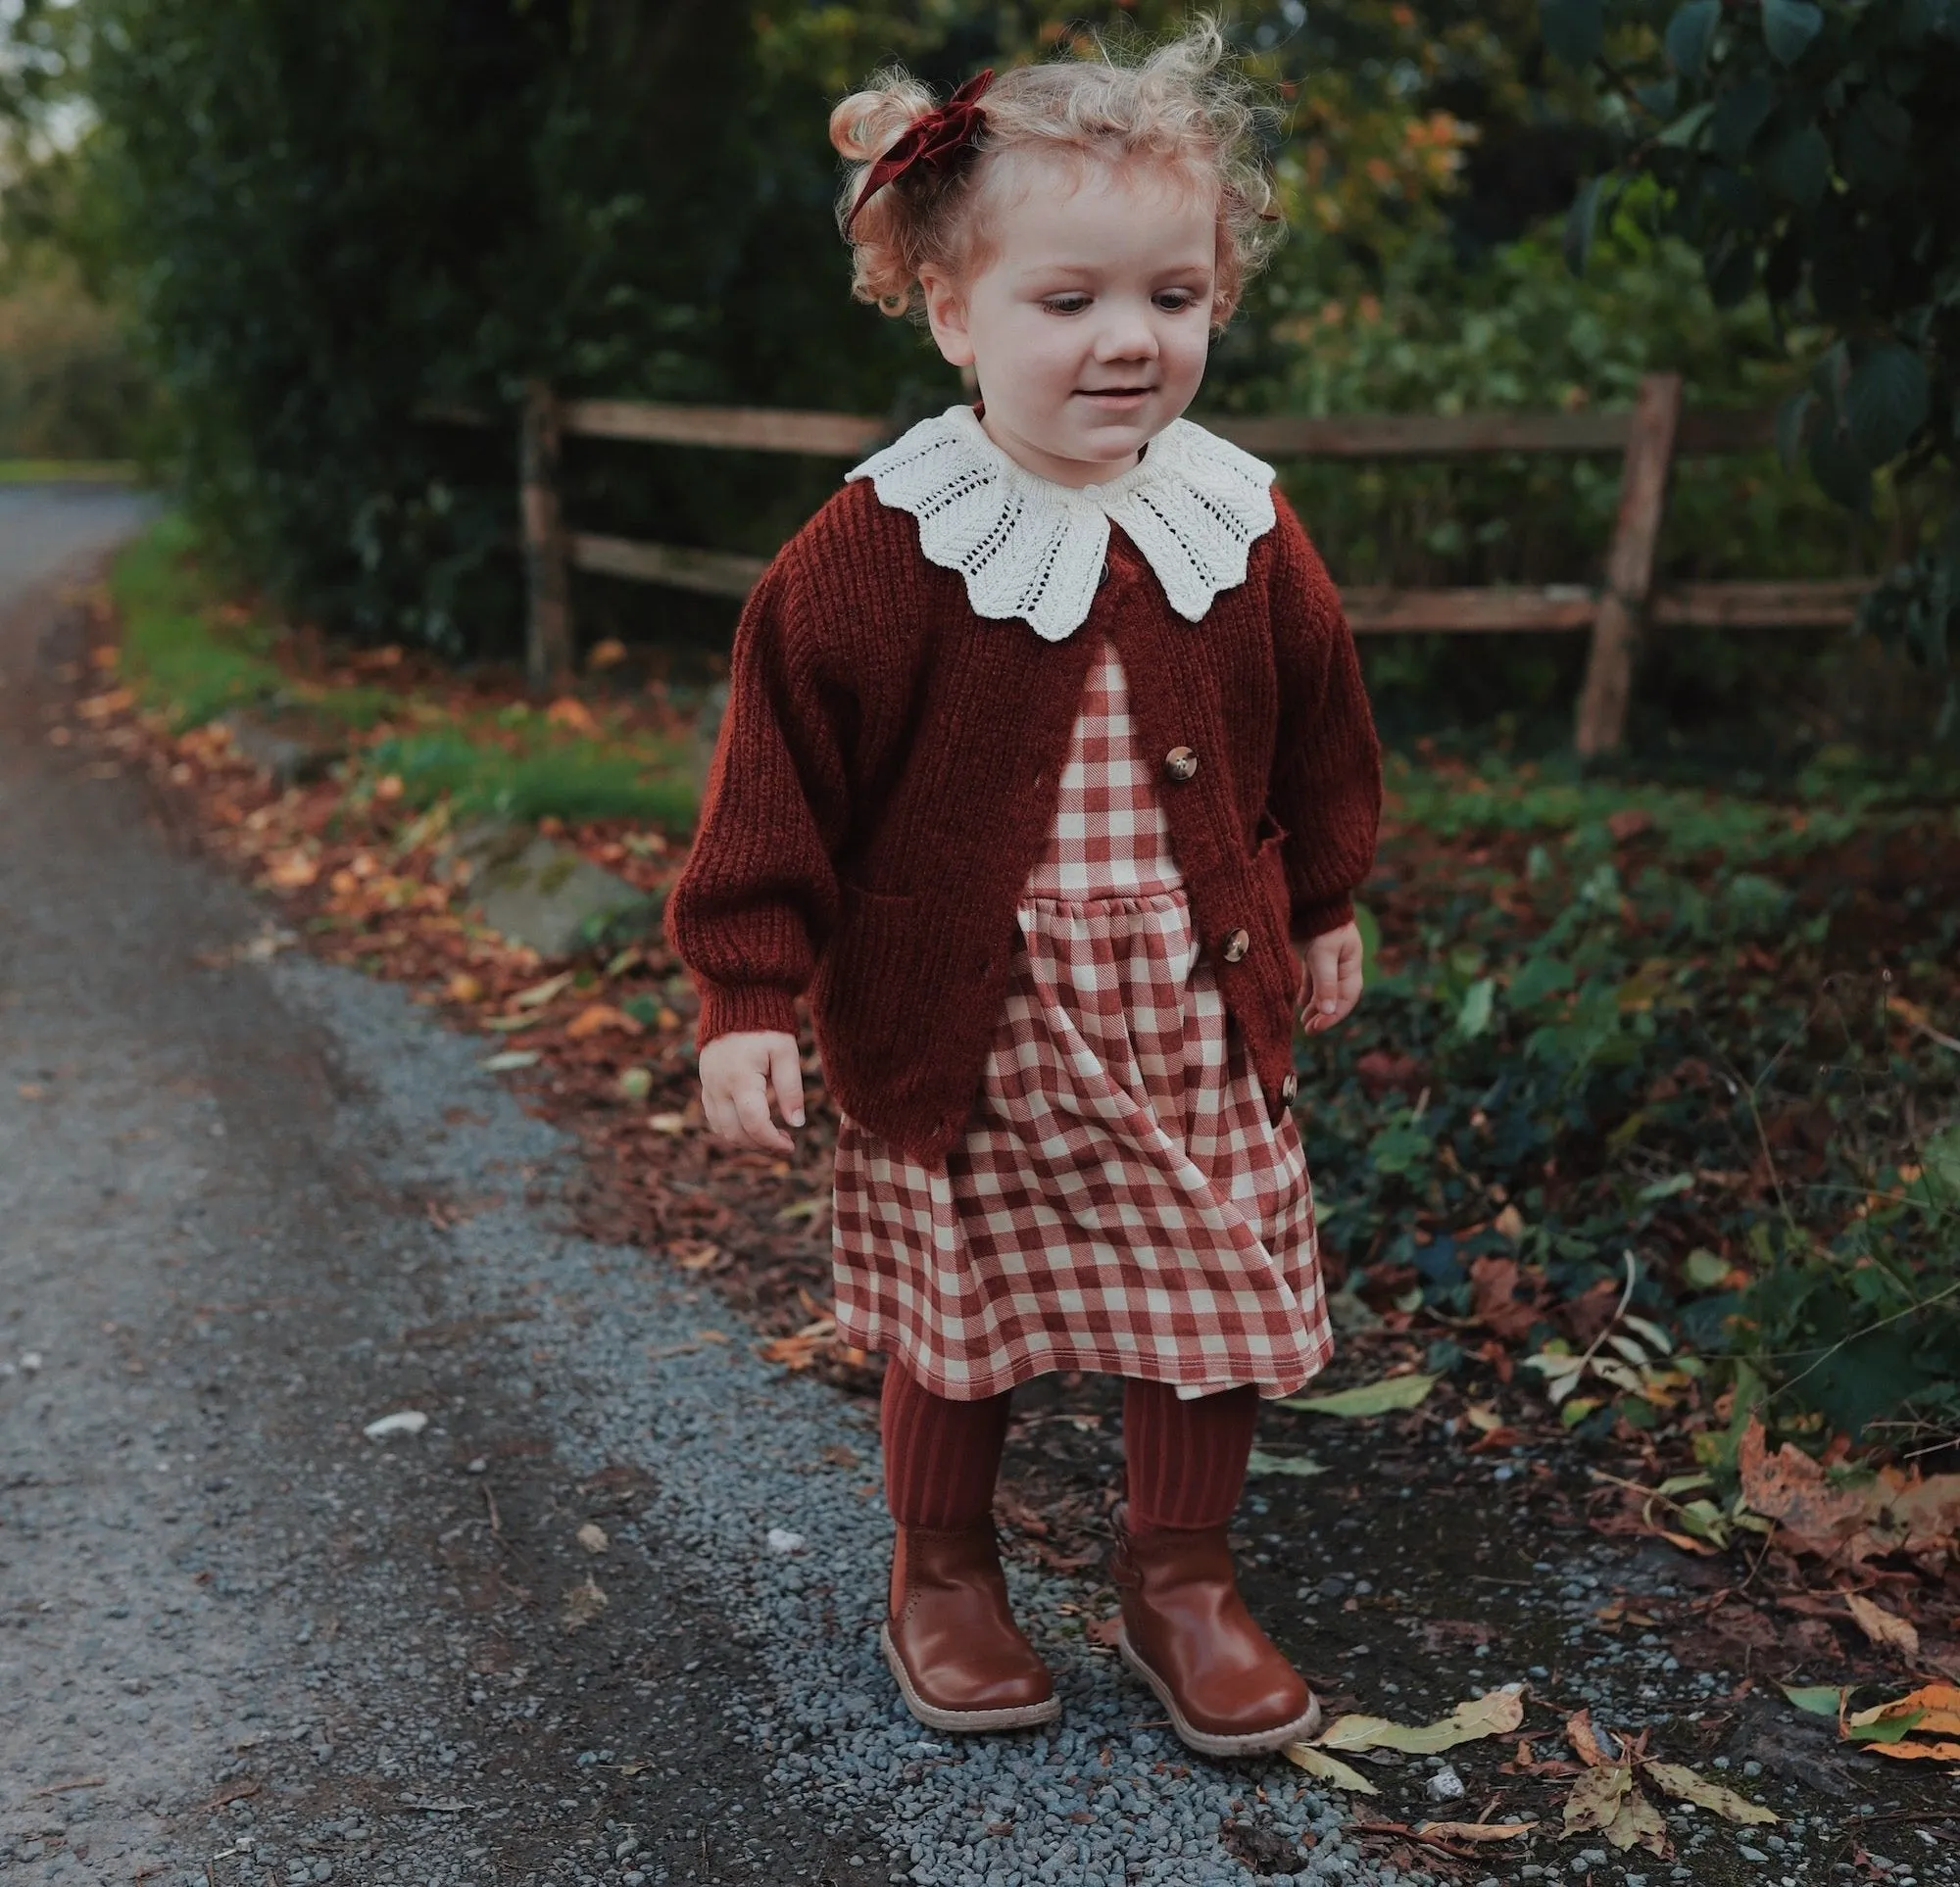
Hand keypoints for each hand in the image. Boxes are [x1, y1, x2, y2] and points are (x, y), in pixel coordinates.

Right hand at [699, 1030, 804, 1151]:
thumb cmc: (766, 1025)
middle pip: (735, 1132)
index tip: (791, 1146)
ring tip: (771, 1135)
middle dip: (760, 1145)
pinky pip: (714, 1117)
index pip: (754, 1124)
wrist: (736, 1000)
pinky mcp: (705, 1083)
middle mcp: (719, 1085)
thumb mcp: (786, 1052)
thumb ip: (791, 1089)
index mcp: (741, 1078)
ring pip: (721, 1129)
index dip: (772, 1141)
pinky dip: (732, 1128)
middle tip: (785, 1143)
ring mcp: (708, 1085)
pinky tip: (753, 1123)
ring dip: (745, 1140)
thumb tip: (797, 1123)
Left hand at [1299, 920, 1363, 1034]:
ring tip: (1303, 1022)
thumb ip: (1325, 984)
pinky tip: (1299, 1003)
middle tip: (1309, 1030)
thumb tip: (1328, 1013)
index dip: (1334, 1016)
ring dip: (1314, 1006)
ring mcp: (1329, 958)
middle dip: (1324, 1015)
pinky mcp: (1315, 953)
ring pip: (1324, 989)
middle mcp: (1343, 963)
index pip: (1347, 997)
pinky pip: (1313, 978)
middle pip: (1337, 996)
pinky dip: (1307, 991)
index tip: (1317, 1028)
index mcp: (1351, 963)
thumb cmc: (1320, 924)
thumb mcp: (1323, 956)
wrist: (1310, 897)